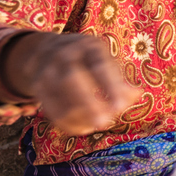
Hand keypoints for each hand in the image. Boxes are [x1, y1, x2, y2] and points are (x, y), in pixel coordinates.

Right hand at [0, 31, 140, 136]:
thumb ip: (120, 80)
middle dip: (89, 103)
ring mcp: (47, 70)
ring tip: (96, 125)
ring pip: (59, 97)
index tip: (121, 108)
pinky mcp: (38, 86)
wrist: (46, 51)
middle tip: (105, 122)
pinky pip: (51, 110)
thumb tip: (137, 95)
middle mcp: (64, 54)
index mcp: (88, 46)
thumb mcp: (105, 62)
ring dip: (80, 116)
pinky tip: (83, 128)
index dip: (110, 87)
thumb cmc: (87, 61)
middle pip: (72, 79)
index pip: (99, 66)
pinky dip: (68, 124)